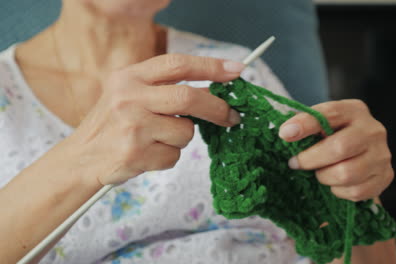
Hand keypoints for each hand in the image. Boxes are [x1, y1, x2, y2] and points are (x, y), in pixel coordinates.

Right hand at [69, 54, 243, 185]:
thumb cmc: (113, 125)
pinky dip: (168, 157)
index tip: (236, 71)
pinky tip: (148, 155)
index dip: (211, 66)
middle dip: (217, 108)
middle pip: (188, 98)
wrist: (81, 158)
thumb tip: (214, 91)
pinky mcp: (135, 154)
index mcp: (129, 77)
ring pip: (185, 132)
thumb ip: (164, 88)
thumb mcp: (130, 94)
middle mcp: (128, 98)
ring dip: (181, 139)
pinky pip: (174, 156)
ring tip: (157, 140)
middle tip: (231, 116)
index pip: (177, 64)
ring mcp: (132, 126)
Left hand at [278, 99, 393, 200]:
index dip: (305, 124)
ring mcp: (382, 155)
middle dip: (310, 159)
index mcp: (354, 110)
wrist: (360, 156)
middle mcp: (373, 130)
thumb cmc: (332, 137)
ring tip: (319, 172)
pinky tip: (335, 183)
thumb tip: (286, 133)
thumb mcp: (319, 124)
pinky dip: (339, 190)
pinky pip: (356, 191)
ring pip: (346, 174)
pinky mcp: (385, 177)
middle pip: (339, 148)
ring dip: (324, 177)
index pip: (329, 114)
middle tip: (295, 163)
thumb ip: (304, 125)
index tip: (284, 134)